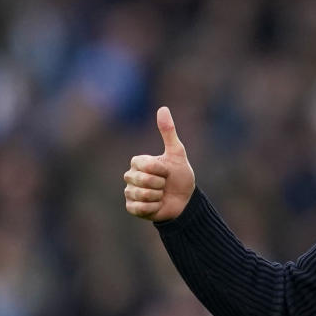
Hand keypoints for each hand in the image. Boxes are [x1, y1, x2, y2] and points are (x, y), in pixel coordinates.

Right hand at [123, 106, 195, 221]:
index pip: (145, 164)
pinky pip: (139, 208)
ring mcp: (130, 192)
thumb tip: (163, 108)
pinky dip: (152, 208)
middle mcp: (131, 176)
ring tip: (161, 195)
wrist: (185, 201)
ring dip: (157, 196)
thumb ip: (168, 132)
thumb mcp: (177, 153)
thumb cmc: (180, 176)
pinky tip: (157, 205)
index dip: (160, 170)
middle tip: (165, 185)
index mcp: (138, 162)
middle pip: (141, 180)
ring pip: (141, 194)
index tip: (167, 172)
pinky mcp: (131, 207)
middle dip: (159, 184)